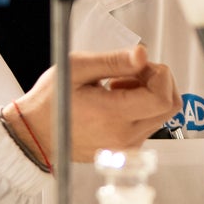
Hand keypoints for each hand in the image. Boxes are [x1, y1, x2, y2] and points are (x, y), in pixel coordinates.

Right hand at [12, 44, 179, 165]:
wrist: (34, 134)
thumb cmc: (50, 102)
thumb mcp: (78, 68)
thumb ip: (114, 60)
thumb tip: (143, 54)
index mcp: (113, 116)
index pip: (162, 97)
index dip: (158, 74)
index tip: (138, 66)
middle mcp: (124, 136)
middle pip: (169, 106)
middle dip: (157, 81)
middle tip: (131, 72)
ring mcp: (126, 146)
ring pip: (161, 115)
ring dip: (148, 94)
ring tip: (116, 86)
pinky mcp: (124, 149)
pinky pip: (147, 125)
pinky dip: (140, 108)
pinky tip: (114, 100)